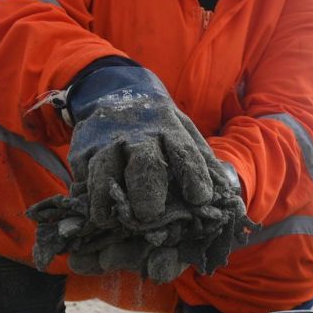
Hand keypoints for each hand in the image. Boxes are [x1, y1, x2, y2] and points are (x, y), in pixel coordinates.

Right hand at [65, 63, 213, 225]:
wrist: (114, 91)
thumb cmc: (158, 127)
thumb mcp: (184, 133)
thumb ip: (204, 164)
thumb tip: (230, 199)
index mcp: (170, 129)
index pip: (185, 152)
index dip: (193, 174)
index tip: (200, 198)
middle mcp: (138, 135)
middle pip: (144, 161)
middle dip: (146, 187)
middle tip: (150, 215)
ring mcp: (107, 141)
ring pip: (106, 168)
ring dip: (106, 195)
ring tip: (109, 220)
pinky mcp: (82, 149)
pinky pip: (83, 175)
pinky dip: (85, 195)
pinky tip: (91, 214)